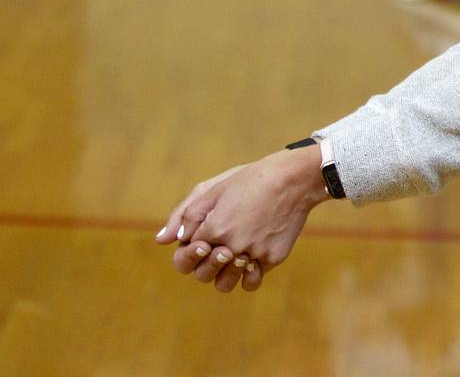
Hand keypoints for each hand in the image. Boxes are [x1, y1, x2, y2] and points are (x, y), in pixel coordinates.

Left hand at [155, 148, 329, 292]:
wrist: (294, 179)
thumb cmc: (251, 180)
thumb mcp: (213, 189)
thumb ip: (185, 216)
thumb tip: (162, 240)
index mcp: (213, 228)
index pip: (186, 256)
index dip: (189, 251)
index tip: (201, 240)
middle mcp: (232, 245)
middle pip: (203, 275)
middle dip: (205, 263)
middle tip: (218, 248)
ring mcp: (254, 254)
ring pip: (226, 284)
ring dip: (224, 274)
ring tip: (233, 257)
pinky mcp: (273, 258)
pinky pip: (253, 280)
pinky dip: (248, 275)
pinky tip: (250, 260)